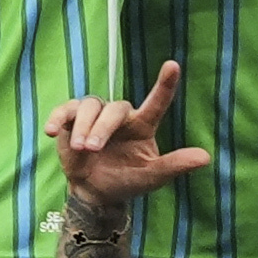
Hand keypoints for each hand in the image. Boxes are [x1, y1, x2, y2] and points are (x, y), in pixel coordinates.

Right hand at [46, 59, 212, 208]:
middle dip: (101, 128)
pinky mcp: (71, 119)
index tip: (173, 65)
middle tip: (92, 149)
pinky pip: (65, 110)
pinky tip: (52, 132)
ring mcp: (95, 115)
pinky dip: (57, 118)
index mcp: (143, 126)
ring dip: (82, 127)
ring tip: (80, 149)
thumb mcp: (152, 177)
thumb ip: (175, 165)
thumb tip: (205, 157)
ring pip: (89, 106)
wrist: (95, 191)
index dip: (165, 84)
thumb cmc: (127, 182)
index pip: (157, 102)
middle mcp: (121, 116)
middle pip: (113, 109)